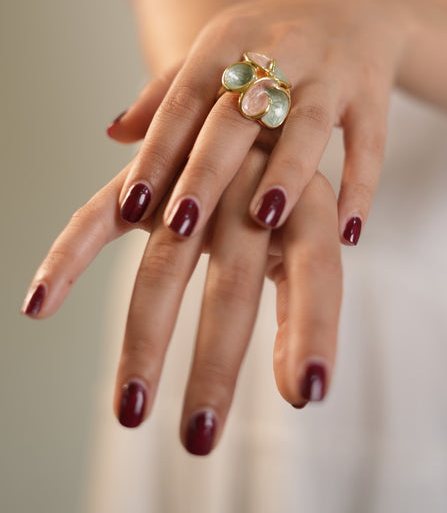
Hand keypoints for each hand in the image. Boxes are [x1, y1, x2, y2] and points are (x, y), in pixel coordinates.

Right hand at [20, 148, 341, 454]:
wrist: (245, 96)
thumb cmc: (285, 194)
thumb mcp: (308, 242)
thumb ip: (306, 310)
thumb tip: (301, 393)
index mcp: (306, 203)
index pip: (319, 273)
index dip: (314, 330)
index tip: (307, 394)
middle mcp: (251, 184)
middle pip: (234, 279)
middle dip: (219, 360)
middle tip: (200, 438)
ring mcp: (192, 176)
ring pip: (166, 261)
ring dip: (147, 337)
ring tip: (130, 409)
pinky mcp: (141, 174)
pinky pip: (99, 216)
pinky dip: (71, 258)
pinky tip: (39, 305)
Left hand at [112, 0, 412, 244]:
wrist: (357, 8)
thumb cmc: (272, 41)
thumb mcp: (219, 48)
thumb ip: (169, 90)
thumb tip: (114, 133)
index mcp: (228, 37)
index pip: (184, 96)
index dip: (158, 149)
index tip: (131, 203)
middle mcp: (278, 48)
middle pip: (238, 112)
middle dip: (209, 169)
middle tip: (182, 223)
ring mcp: (330, 68)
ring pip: (308, 121)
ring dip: (288, 169)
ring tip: (267, 218)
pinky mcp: (372, 89)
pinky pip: (370, 140)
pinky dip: (361, 185)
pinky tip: (348, 232)